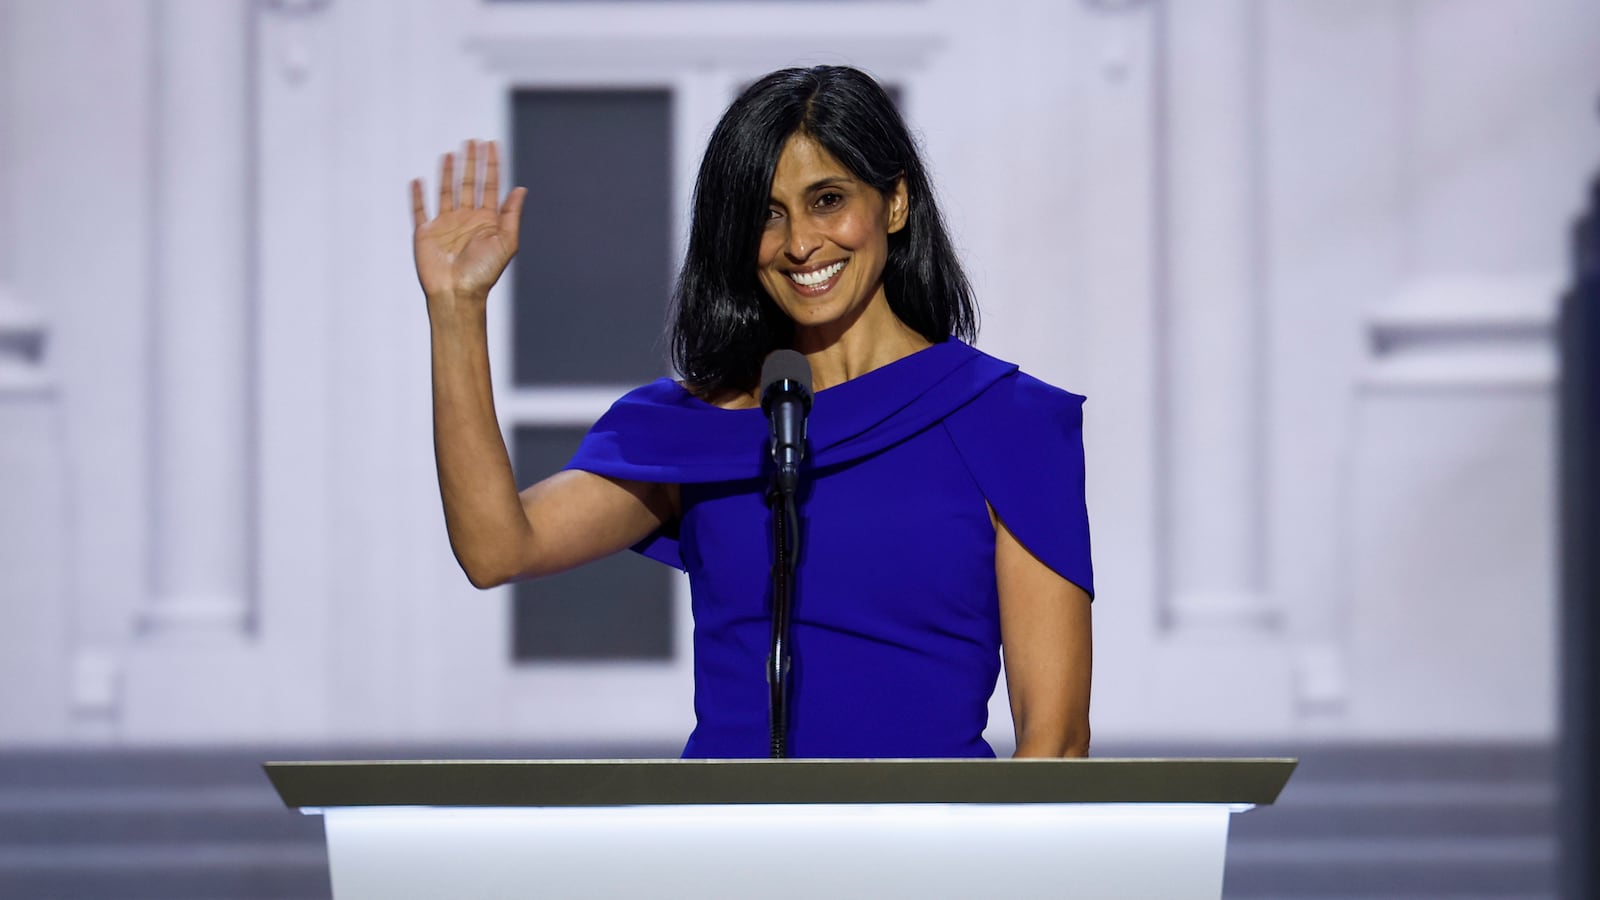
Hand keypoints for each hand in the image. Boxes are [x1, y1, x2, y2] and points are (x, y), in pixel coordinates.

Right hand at [411, 140, 527, 304]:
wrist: (457, 293)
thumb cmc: (484, 272)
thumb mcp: (506, 242)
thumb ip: (511, 215)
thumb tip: (521, 188)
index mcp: (487, 221)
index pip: (490, 186)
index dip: (491, 165)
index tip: (492, 144)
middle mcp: (467, 219)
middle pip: (468, 183)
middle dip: (471, 162)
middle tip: (472, 140)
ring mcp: (445, 224)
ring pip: (446, 191)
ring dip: (448, 172)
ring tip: (450, 153)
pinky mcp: (426, 232)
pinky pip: (420, 210)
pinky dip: (418, 196)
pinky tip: (418, 180)